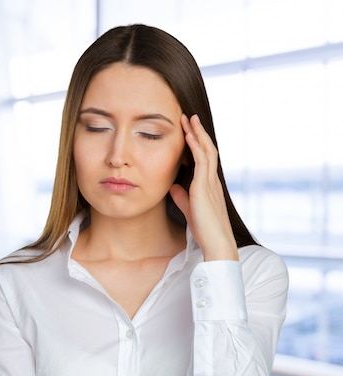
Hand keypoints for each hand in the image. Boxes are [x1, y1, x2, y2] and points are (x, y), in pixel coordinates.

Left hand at [169, 114, 238, 260]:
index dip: (197, 143)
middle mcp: (212, 181)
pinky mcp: (205, 187)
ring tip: (189, 118)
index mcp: (209, 185)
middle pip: (207, 149)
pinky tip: (188, 136)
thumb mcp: (189, 209)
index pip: (204, 158)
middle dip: (198, 132)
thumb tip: (173, 186)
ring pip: (206, 151)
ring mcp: (210, 182)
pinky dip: (195, 146)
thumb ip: (182, 197)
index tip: (188, 130)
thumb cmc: (204, 230)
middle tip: (189, 117)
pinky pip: (202, 161)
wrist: (216, 244)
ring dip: (197, 133)